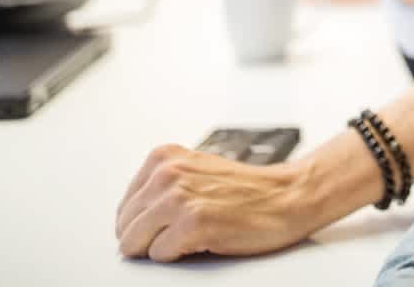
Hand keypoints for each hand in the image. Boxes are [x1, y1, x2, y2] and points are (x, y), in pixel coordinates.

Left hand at [115, 145, 314, 261]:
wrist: (289, 196)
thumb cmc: (248, 190)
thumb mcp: (195, 171)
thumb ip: (162, 185)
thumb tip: (130, 218)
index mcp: (164, 158)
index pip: (124, 207)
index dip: (144, 223)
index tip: (167, 223)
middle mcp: (168, 173)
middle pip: (124, 227)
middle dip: (148, 237)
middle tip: (181, 232)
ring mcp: (178, 198)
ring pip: (134, 243)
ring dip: (161, 246)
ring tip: (192, 234)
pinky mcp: (192, 223)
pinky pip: (159, 256)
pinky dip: (178, 255)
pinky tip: (203, 239)